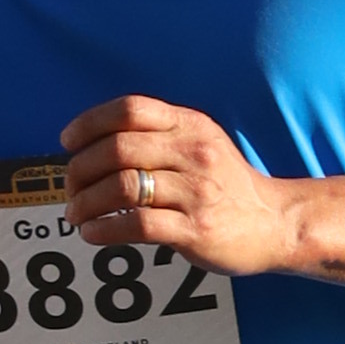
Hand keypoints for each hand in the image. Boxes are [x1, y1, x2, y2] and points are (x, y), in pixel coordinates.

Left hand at [59, 94, 292, 273]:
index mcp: (190, 126)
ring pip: (121, 188)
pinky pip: (137, 225)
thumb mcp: (200, 144)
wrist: (276, 222)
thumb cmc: (226, 185)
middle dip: (80, 169)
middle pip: (117, 149)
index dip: (90, 123)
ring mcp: (196, 191)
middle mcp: (193, 153)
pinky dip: (103, 229)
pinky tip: (92, 233)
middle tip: (70, 187)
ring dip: (85, 202)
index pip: (130, 109)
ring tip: (75, 214)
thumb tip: (93, 144)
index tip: (68, 142)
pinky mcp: (195, 228)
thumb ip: (157, 137)